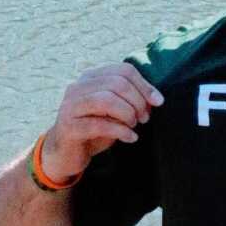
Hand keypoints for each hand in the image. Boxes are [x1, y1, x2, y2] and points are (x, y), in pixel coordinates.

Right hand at [42, 63, 162, 182]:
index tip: (158, 102)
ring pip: (106, 100)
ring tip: (134, 125)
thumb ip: (132, 101)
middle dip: (137, 101)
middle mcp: (78, 87)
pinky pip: (99, 124)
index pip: (123, 70)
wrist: (67, 154)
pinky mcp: (69, 127)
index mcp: (90, 77)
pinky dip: (120, 131)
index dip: (144, 85)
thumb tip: (155, 99)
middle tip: (144, 118)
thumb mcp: (116, 113)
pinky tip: (130, 138)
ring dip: (127, 114)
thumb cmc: (95, 130)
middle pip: (117, 83)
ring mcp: (71, 106)